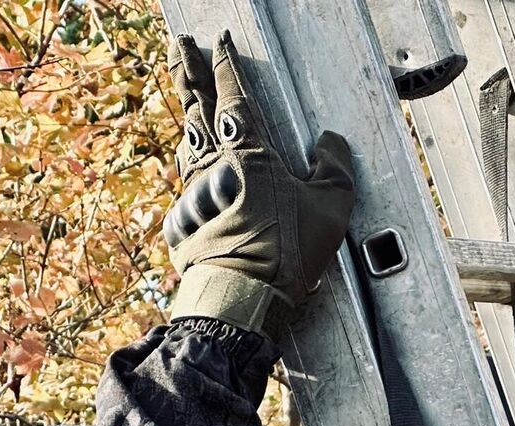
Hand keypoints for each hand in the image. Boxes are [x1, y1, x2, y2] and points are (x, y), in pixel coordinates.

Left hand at [163, 32, 355, 333]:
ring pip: (187, 138)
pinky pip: (189, 181)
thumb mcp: (330, 209)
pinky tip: (196, 165)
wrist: (244, 294)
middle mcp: (214, 162)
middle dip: (186, 70)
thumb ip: (334, 170)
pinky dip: (194, 165)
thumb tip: (330, 145)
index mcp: (249, 151)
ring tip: (187, 100)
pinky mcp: (185, 217)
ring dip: (187, 114)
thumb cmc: (287, 251)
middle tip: (180, 46)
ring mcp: (195, 189)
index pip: (233, 94)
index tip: (220, 42)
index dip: (225, 64)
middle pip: (194, 104)